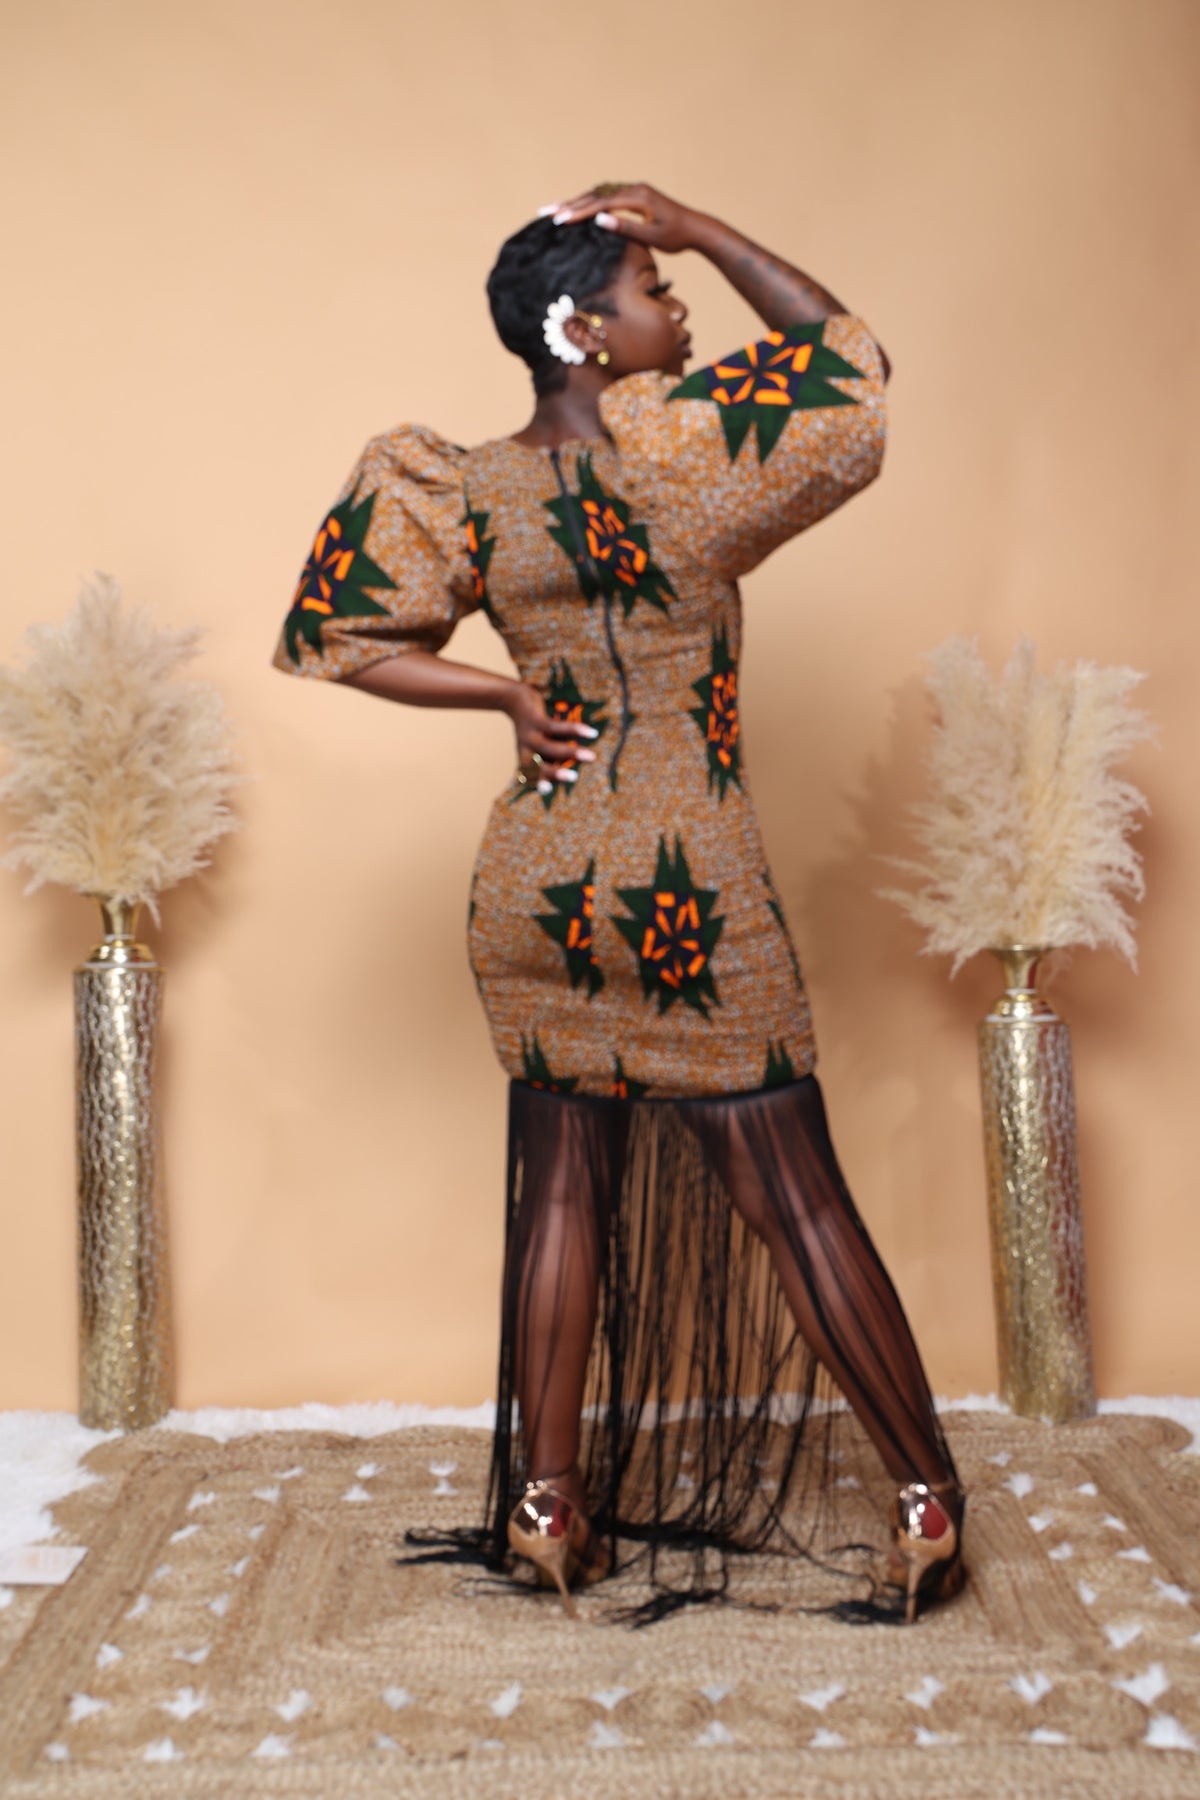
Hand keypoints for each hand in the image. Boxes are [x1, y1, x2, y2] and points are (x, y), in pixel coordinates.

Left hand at [506, 681, 597, 792]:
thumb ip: (548, 750)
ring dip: (571, 752)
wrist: (512, 697)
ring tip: (591, 756)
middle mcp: (525, 747)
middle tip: (574, 778)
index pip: (527, 774)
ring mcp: (530, 734)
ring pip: (549, 748)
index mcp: (524, 755)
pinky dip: (574, 730)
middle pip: (537, 765)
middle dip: (555, 773)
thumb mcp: (533, 738)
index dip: (535, 783)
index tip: (546, 790)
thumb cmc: (529, 722)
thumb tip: (573, 760)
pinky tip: (590, 732)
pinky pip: (557, 727)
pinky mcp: (536, 719)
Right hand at [542, 183, 711, 255]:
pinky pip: (606, 195)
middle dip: (569, 203)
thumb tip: (600, 220)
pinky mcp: (634, 196)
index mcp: (638, 197)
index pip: (601, 203)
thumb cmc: (677, 236)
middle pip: (595, 194)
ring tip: (554, 209)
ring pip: (599, 193)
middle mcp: (634, 188)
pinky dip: (589, 201)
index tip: (559, 220)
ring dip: (576, 201)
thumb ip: (626, 228)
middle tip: (545, 211)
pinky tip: (576, 207)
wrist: (696, 228)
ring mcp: (633, 190)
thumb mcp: (652, 237)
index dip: (578, 212)